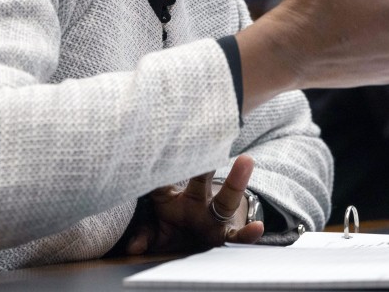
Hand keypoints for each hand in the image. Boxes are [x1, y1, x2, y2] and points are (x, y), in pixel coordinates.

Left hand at [123, 155, 263, 254]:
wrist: (199, 241)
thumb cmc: (173, 229)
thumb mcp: (156, 232)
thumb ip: (144, 235)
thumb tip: (131, 248)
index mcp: (174, 196)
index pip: (165, 178)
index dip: (163, 161)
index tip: (158, 141)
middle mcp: (197, 201)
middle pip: (199, 180)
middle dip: (202, 164)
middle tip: (207, 141)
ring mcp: (213, 216)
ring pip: (224, 199)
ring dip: (235, 181)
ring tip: (246, 160)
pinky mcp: (225, 235)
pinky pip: (237, 235)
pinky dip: (247, 233)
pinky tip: (257, 227)